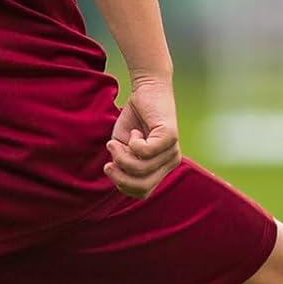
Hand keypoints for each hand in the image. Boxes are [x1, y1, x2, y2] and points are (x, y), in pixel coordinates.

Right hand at [105, 75, 180, 198]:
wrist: (146, 90)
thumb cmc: (134, 119)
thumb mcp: (123, 149)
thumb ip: (123, 167)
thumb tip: (120, 181)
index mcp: (161, 169)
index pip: (142, 192)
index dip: (122, 184)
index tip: (109, 165)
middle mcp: (170, 162)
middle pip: (143, 187)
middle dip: (120, 175)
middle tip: (110, 156)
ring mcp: (173, 151)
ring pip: (141, 169)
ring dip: (121, 156)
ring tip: (117, 140)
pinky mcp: (170, 137)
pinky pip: (145, 152)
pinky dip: (132, 143)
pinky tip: (134, 131)